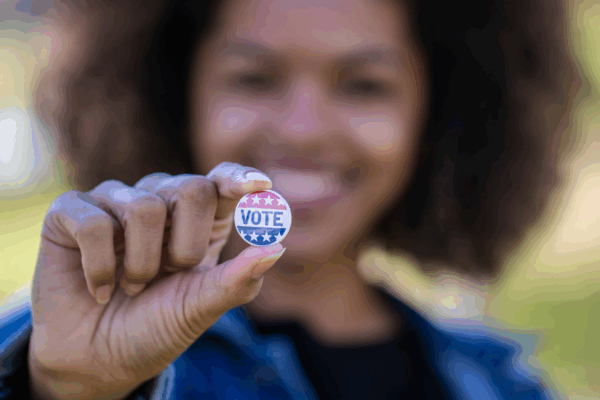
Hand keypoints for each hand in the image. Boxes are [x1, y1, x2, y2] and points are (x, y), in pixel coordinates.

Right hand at [28, 163, 283, 399]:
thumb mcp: (201, 306)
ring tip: (132, 287)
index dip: (239, 178)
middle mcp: (160, 201)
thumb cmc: (156, 327)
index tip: (260, 185)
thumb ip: (238, 279)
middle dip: (185, 246)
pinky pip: (95, 223)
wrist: (98, 360)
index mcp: (198, 219)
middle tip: (168, 275)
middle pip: (190, 188)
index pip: (221, 181)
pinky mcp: (71, 213)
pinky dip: (101, 267)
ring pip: (144, 207)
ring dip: (142, 264)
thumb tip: (278, 248)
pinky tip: (100, 288)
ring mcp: (115, 202)